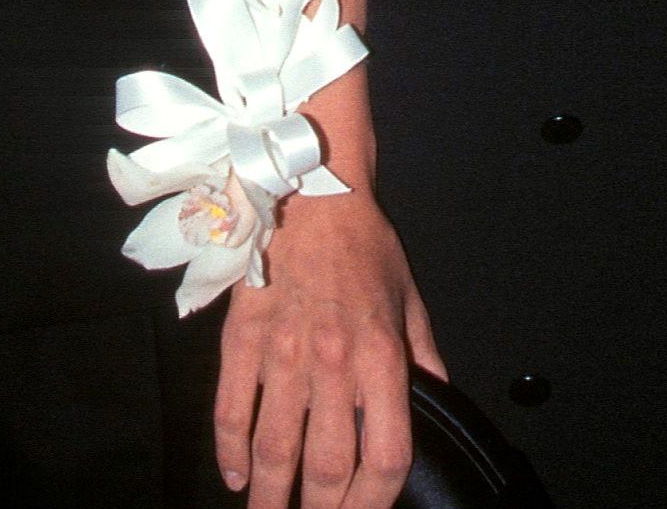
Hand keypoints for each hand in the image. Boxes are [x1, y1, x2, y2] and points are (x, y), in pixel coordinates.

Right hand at [215, 186, 441, 508]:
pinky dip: (230, 451)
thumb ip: (424, 360)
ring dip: (271, 496)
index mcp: (382, 357)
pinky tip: (236, 477)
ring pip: (274, 447)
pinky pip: (231, 409)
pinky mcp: (242, 338)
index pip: (384, 455)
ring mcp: (283, 353)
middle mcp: (334, 362)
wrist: (312, 188)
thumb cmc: (365, 246)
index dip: (373, 501)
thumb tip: (436, 403)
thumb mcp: (410, 301)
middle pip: (326, 466)